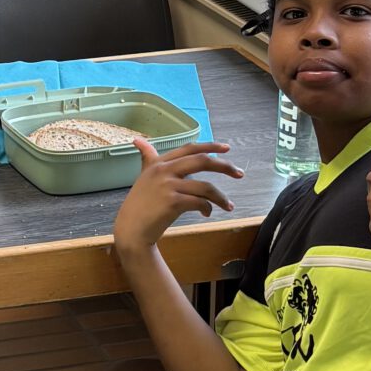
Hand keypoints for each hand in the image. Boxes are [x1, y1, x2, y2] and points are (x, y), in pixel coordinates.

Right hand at [111, 138, 243, 259]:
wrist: (131, 230)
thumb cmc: (139, 204)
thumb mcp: (143, 177)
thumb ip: (147, 158)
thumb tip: (138, 140)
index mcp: (159, 163)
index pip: (189, 148)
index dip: (210, 146)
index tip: (227, 148)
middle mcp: (163, 171)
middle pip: (202, 161)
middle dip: (225, 166)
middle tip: (240, 173)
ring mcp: (168, 186)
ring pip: (205, 186)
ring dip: (220, 197)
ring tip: (228, 205)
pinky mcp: (173, 202)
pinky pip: (200, 202)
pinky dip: (208, 208)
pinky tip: (207, 213)